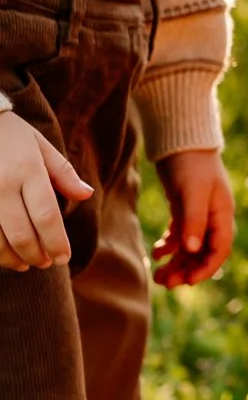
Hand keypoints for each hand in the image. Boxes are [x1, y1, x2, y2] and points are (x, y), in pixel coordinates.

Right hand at [0, 111, 91, 268]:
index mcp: (28, 170)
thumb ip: (63, 174)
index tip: (64, 257)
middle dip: (38, 255)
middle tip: (47, 263)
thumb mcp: (40, 146)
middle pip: (22, 233)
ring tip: (26, 264)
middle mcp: (3, 185)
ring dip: (14, 258)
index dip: (56, 242)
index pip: (46, 215)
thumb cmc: (11, 135)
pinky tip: (5, 255)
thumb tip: (87, 194)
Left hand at [152, 148, 234, 286]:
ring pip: (189, 248)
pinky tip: (156, 253)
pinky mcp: (184, 210)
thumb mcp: (193, 192)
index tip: (188, 281)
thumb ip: (193, 221)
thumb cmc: (192, 164)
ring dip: (176, 263)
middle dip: (186, 269)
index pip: (220, 250)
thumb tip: (192, 250)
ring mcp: (198, 215)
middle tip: (166, 283)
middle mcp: (213, 218)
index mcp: (222, 215)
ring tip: (158, 275)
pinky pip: (179, 236)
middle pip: (203, 253)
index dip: (206, 268)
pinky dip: (168, 246)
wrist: (181, 141)